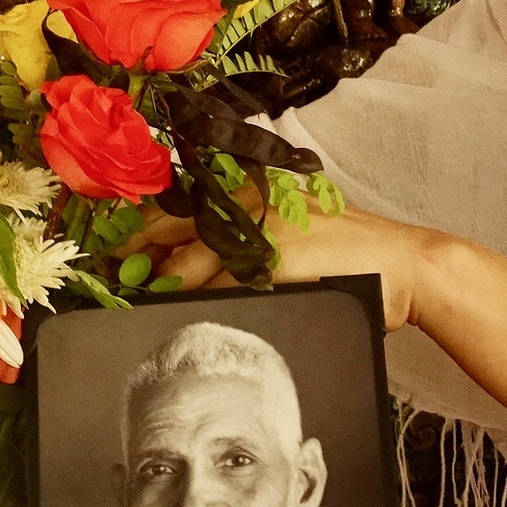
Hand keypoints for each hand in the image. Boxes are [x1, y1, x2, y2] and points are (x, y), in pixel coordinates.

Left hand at [120, 188, 440, 331]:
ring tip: (132, 302)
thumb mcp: (288, 244)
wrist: (405, 266)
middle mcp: (254, 201)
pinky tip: (181, 314)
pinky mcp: (278, 255)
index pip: (181, 205)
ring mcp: (265, 226)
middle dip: (132, 254)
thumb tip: (181, 276)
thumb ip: (239, 252)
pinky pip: (225, 284)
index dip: (138, 227)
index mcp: (254, 192)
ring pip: (194, 259)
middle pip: (174, 226)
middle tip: (101, 277)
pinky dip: (200, 301)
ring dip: (160, 285)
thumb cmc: (349, 257)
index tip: (105, 247)